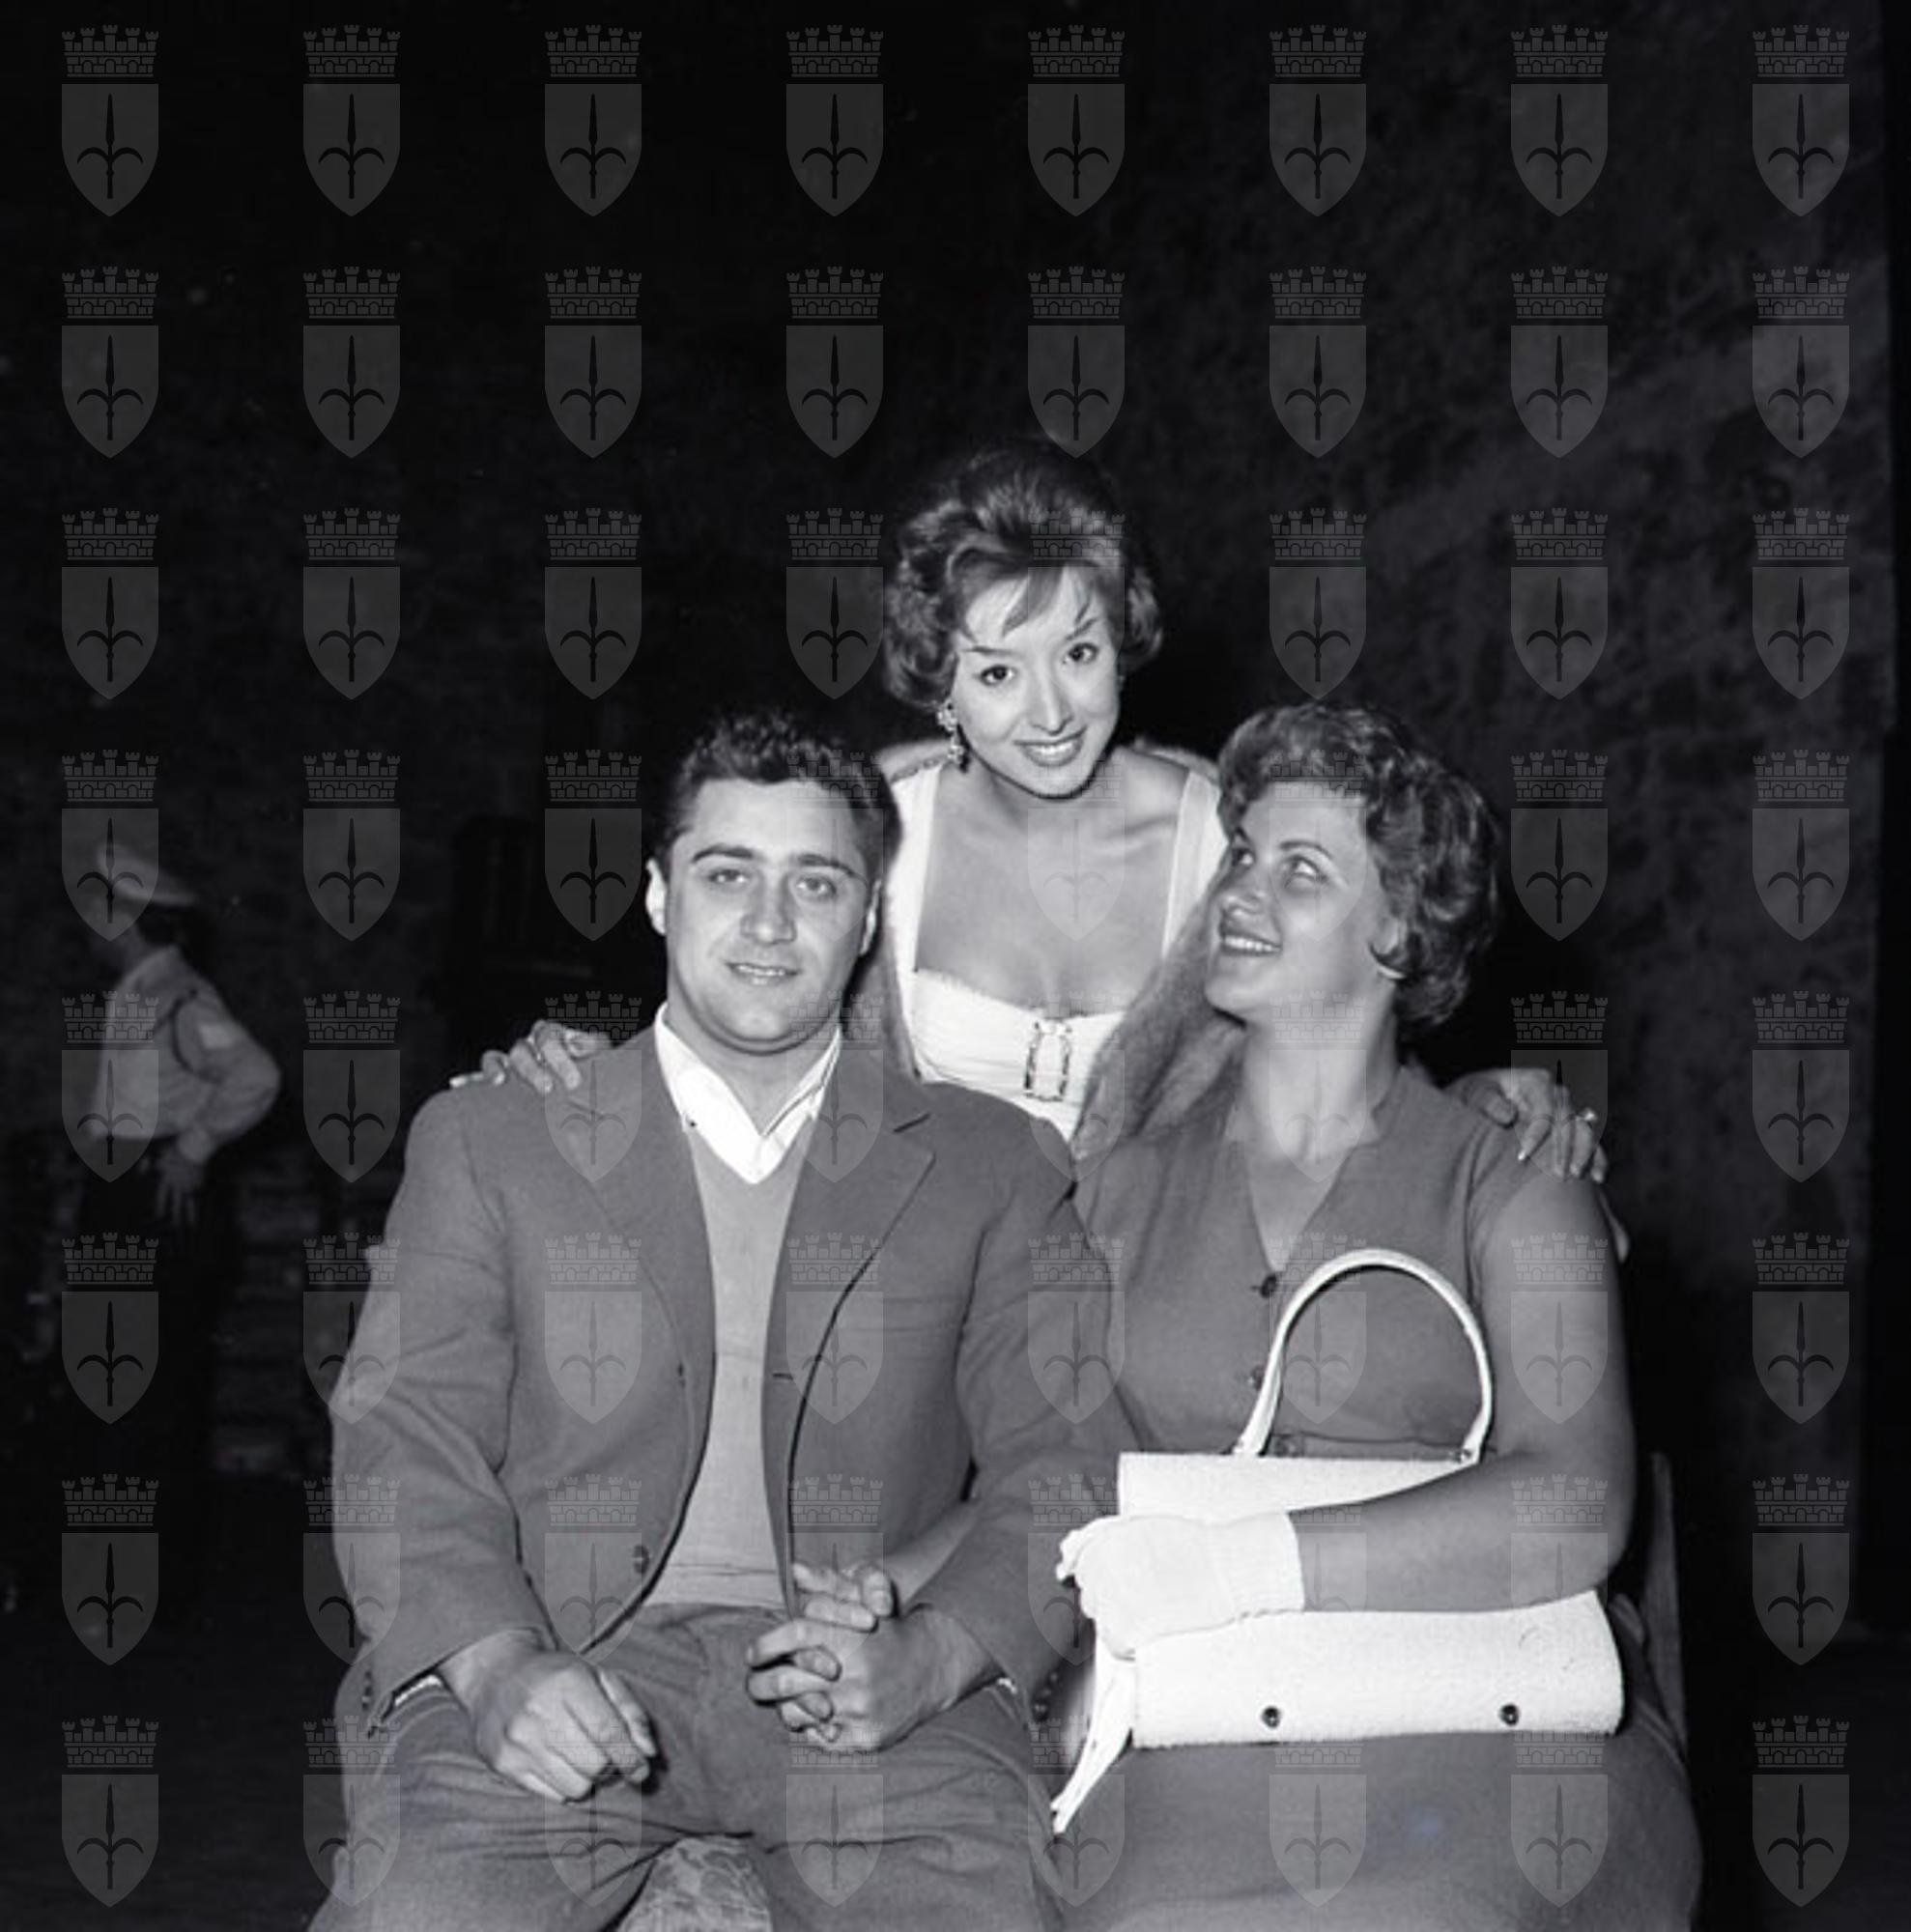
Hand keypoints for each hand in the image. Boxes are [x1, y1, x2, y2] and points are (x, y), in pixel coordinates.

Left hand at [153, 1144, 204, 1229]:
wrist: (194, 1146)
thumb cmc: (177, 1149)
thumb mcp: (162, 1156)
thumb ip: (157, 1164)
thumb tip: (148, 1167)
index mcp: (168, 1179)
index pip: (163, 1196)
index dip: (161, 1207)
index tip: (159, 1216)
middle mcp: (179, 1185)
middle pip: (178, 1204)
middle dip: (176, 1217)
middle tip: (176, 1228)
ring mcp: (191, 1185)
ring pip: (191, 1203)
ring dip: (191, 1215)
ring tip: (192, 1225)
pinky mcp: (201, 1181)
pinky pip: (199, 1189)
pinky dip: (199, 1192)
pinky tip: (201, 1194)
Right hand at [442, 1631, 655, 1803]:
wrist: (496, 1676)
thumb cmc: (558, 1677)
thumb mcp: (598, 1677)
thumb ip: (629, 1711)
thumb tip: (648, 1752)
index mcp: (568, 1683)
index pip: (607, 1733)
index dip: (630, 1757)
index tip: (642, 1770)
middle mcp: (539, 1712)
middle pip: (594, 1765)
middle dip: (609, 1766)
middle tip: (607, 1756)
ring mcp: (518, 1741)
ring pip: (575, 1786)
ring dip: (587, 1778)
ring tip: (579, 1756)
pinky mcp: (503, 1764)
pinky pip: (551, 1795)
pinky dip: (564, 1784)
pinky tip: (557, 1761)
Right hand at [447, 1022, 610, 1093]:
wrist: (591, 1091)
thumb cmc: (598, 1074)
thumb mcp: (603, 1060)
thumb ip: (596, 1049)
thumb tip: (578, 1044)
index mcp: (556, 1038)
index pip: (550, 1037)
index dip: (560, 1055)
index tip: (574, 1080)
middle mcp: (531, 1046)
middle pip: (523, 1049)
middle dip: (534, 1069)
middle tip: (547, 1089)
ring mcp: (514, 1062)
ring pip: (499, 1058)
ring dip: (498, 1068)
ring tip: (500, 1082)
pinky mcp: (502, 1081)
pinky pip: (480, 1078)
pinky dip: (470, 1081)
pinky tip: (457, 1086)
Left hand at [744, 1602, 985, 1753]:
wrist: (931, 1666)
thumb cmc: (886, 1632)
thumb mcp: (860, 1603)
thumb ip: (826, 1585)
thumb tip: (795, 1569)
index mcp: (849, 1638)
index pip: (794, 1636)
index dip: (766, 1644)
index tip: (752, 1653)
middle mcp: (853, 1675)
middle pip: (786, 1681)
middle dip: (762, 1683)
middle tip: (754, 1683)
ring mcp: (859, 1709)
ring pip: (797, 1714)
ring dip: (785, 1707)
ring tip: (784, 1700)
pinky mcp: (865, 1736)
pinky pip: (818, 1738)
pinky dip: (809, 1727)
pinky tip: (812, 1714)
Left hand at [1057, 1512, 1301, 1657]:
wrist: (1226, 1566)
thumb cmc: (1194, 1546)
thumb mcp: (1139, 1527)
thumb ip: (1098, 1539)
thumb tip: (1065, 1556)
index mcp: (1102, 1540)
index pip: (1081, 1568)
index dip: (1107, 1577)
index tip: (1126, 1582)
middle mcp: (1099, 1566)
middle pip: (1091, 1596)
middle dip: (1114, 1598)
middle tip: (1148, 1594)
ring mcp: (1110, 1598)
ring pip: (1101, 1621)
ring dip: (1122, 1620)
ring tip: (1156, 1608)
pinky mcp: (1124, 1628)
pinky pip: (1115, 1644)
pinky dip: (1132, 1643)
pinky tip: (1155, 1627)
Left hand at [1458, 1068, 1607, 1181]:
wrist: (1482, 1097)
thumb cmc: (1476, 1093)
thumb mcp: (1475, 1093)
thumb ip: (1489, 1102)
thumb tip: (1509, 1116)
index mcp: (1535, 1081)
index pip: (1543, 1109)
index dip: (1535, 1134)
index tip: (1520, 1157)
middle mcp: (1556, 1093)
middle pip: (1567, 1122)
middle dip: (1564, 1149)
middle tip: (1558, 1174)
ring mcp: (1566, 1108)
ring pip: (1584, 1131)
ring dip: (1585, 1154)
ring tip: (1577, 1176)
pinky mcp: (1569, 1125)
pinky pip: (1589, 1141)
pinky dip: (1595, 1158)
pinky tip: (1597, 1177)